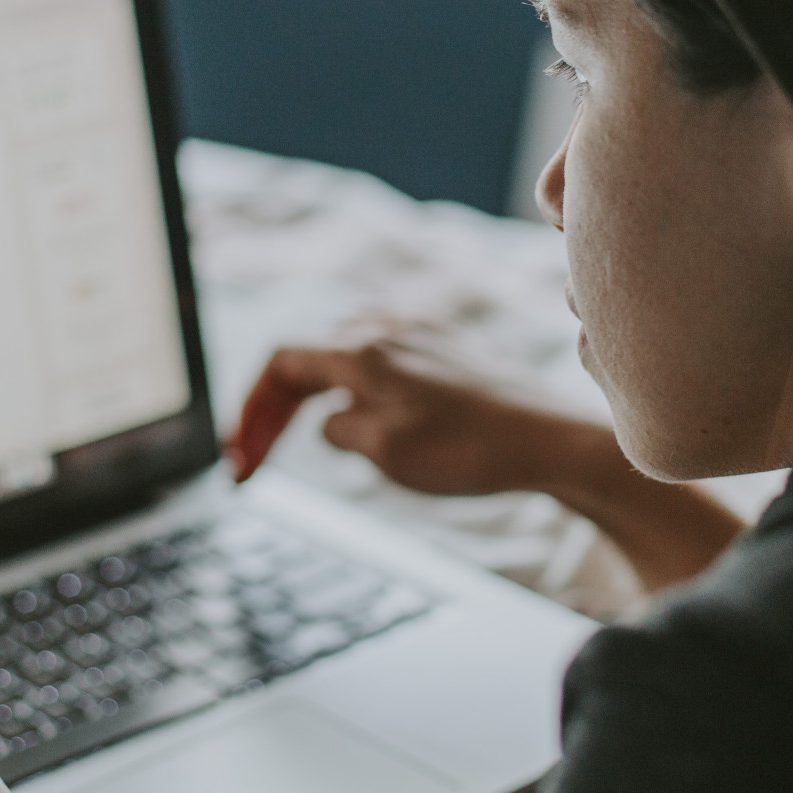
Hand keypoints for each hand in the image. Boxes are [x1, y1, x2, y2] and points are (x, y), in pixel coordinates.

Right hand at [228, 339, 614, 493]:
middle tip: (255, 462)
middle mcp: (388, 330)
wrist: (553, 441)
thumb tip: (328, 422)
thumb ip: (338, 429)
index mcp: (362, 351)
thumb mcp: (384, 451)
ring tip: (309, 444)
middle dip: (274, 412)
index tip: (240, 456)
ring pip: (345, 360)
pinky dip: (357, 395)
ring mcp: (422, 336)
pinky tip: (372, 426)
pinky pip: (384, 365)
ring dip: (314, 400)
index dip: (251, 410)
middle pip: (308, 360)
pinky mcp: (451, 352)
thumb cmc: (473, 450)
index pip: (281, 363)